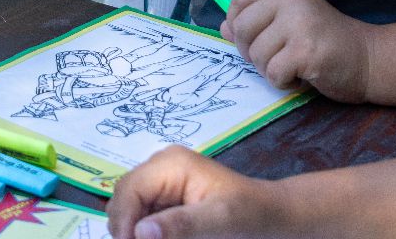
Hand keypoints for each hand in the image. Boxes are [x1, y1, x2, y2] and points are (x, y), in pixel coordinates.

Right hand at [108, 146, 282, 238]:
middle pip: (123, 198)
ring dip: (133, 230)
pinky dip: (144, 231)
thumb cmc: (251, 214)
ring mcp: (162, 182)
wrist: (272, 216)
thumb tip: (140, 233)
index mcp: (170, 164)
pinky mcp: (166, 198)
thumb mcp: (220, 221)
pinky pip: (142, 215)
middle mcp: (160, 167)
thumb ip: (181, 225)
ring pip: (128, 208)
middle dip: (125, 226)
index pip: (128, 190)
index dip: (123, 221)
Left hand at [222, 0, 375, 102]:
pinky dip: (282, 83)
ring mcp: (300, 26)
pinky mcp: (307, 52)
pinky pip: (273, 73)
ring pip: (257, 55)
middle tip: (272, 60)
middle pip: (242, 29)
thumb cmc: (327, 41)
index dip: (234, 22)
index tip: (249, 38)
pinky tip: (300, 77)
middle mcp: (291, 2)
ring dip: (269, 70)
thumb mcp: (291, 22)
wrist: (369, 59)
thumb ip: (258, 21)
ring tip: (291, 68)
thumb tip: (222, 28)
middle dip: (250, 52)